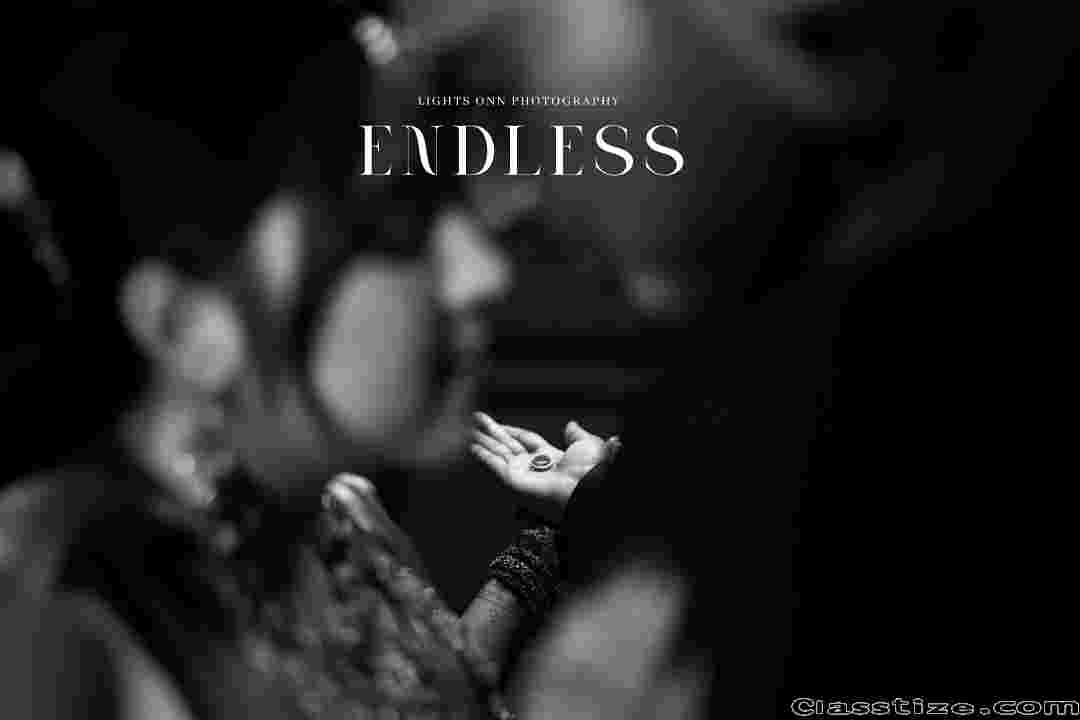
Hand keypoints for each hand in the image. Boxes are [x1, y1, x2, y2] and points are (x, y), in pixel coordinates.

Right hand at [470, 412, 619, 523]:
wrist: (586, 488)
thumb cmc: (590, 470)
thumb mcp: (586, 445)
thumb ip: (576, 435)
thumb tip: (571, 425)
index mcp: (550, 457)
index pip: (524, 440)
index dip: (510, 430)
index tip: (497, 423)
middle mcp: (533, 466)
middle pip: (507, 445)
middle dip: (490, 432)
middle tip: (475, 419)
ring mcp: (521, 474)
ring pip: (497, 453)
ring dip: (482, 441)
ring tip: (467, 429)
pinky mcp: (512, 482)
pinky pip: (494, 466)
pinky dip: (482, 456)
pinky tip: (471, 446)